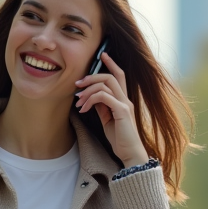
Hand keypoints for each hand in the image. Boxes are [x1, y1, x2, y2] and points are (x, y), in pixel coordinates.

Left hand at [74, 52, 148, 166]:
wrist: (130, 153)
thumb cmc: (120, 139)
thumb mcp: (108, 120)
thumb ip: (103, 107)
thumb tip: (92, 97)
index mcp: (123, 100)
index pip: (119, 75)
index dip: (111, 63)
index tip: (102, 55)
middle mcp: (126, 99)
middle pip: (110, 77)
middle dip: (91, 77)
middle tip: (77, 84)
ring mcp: (125, 104)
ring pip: (105, 84)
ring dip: (88, 90)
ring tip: (78, 101)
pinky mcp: (121, 111)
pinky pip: (104, 97)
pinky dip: (91, 100)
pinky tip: (84, 109)